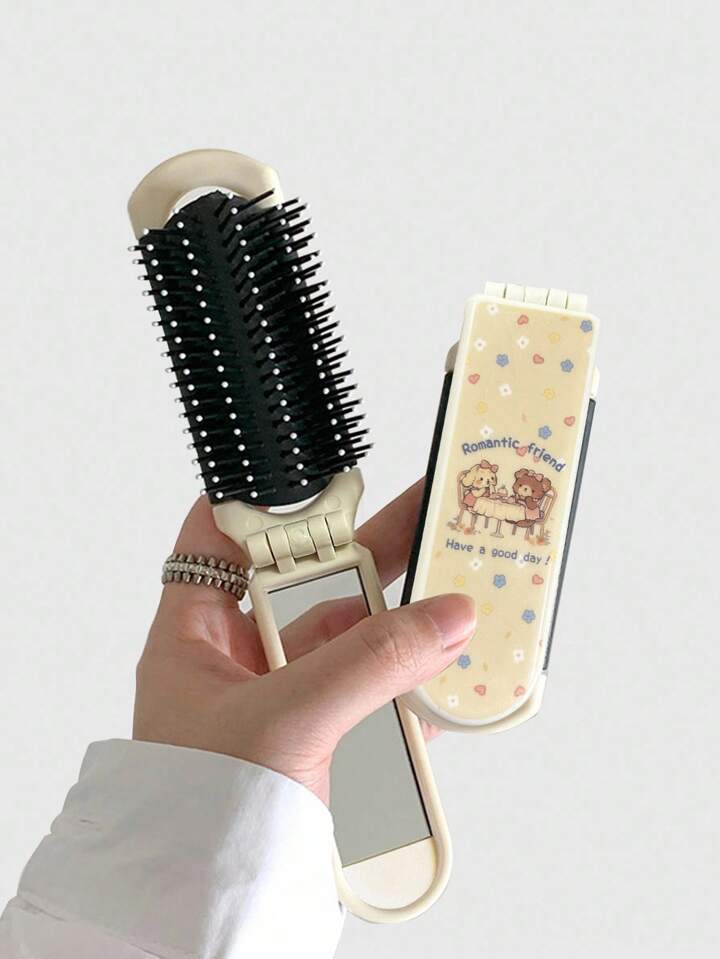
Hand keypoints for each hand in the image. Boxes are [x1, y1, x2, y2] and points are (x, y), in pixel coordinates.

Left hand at [133, 481, 475, 802]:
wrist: (202, 923)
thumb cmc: (197, 823)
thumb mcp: (285, 724)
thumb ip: (369, 665)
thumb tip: (446, 617)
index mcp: (196, 637)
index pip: (218, 539)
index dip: (265, 501)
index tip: (326, 476)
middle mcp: (238, 659)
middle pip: (305, 582)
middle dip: (368, 558)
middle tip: (428, 520)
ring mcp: (282, 699)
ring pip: (348, 639)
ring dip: (398, 630)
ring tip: (452, 607)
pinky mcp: (320, 739)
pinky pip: (370, 694)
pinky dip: (408, 690)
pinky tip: (443, 687)